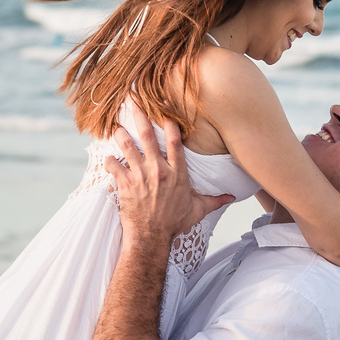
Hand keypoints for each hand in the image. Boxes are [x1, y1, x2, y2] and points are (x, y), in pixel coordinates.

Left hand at [105, 116, 233, 241]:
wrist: (152, 237)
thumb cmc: (174, 224)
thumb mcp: (198, 210)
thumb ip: (215, 200)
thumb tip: (232, 198)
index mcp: (177, 173)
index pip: (176, 142)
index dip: (170, 123)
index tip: (164, 109)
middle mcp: (159, 170)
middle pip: (148, 137)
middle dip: (140, 117)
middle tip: (133, 101)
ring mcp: (140, 176)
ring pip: (128, 147)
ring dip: (121, 135)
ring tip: (116, 126)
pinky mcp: (125, 184)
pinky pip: (114, 166)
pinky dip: (109, 160)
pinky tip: (108, 157)